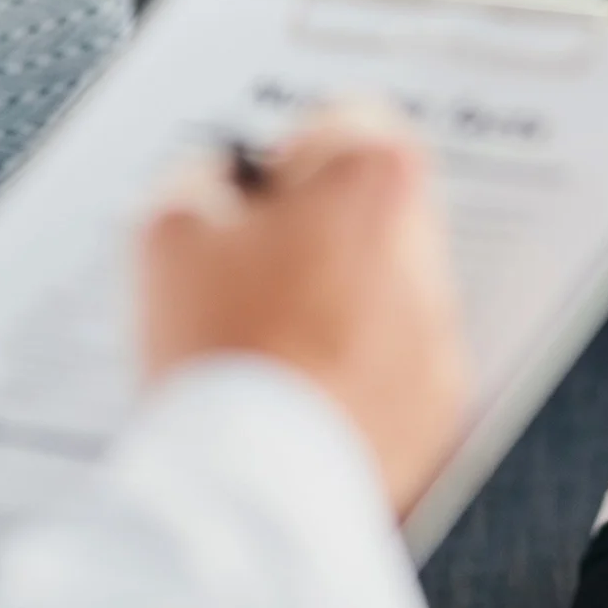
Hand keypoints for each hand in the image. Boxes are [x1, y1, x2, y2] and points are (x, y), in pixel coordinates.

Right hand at [140, 103, 467, 514]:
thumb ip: (201, 177)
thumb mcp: (168, 228)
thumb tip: (224, 184)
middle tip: (250, 273)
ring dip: (338, 302)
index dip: (286, 156)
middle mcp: (428, 248)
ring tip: (265, 345)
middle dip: (317, 229)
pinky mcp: (438, 406)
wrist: (255, 485)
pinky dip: (355, 372)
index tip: (252, 197)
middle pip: (373, 208)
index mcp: (374, 178)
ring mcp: (439, 332)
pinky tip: (293, 395)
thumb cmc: (217, 346)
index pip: (345, 122)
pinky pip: (396, 366)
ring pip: (386, 289)